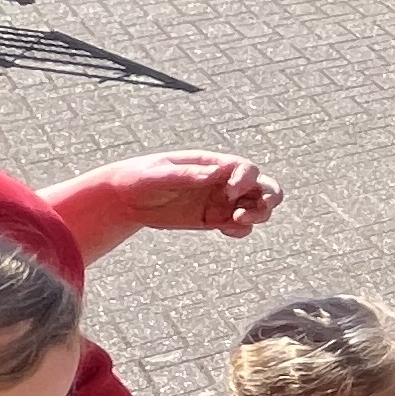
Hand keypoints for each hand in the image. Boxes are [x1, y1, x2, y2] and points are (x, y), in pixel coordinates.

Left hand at [99, 153, 282, 236]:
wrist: (125, 199)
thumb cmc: (139, 178)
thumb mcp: (157, 175)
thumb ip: (186, 175)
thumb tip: (214, 174)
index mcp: (211, 164)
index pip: (245, 168)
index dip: (246, 180)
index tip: (229, 193)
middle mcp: (222, 181)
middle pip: (263, 185)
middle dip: (269, 196)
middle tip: (258, 210)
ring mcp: (220, 201)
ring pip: (257, 207)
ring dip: (258, 215)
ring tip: (238, 222)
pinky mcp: (214, 220)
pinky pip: (239, 226)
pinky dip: (241, 231)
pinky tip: (227, 232)